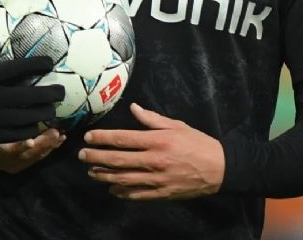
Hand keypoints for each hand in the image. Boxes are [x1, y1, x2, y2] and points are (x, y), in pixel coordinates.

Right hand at [0, 38, 62, 144]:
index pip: (19, 68)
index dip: (37, 64)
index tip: (50, 62)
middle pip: (31, 95)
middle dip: (50, 92)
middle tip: (61, 90)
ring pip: (28, 116)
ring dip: (44, 112)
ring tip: (52, 109)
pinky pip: (17, 134)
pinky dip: (30, 130)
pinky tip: (36, 127)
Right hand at [0, 127, 65, 172]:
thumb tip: (5, 97)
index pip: (7, 150)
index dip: (19, 146)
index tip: (30, 142)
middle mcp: (7, 161)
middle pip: (27, 154)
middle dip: (43, 143)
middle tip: (55, 132)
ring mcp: (17, 164)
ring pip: (36, 156)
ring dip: (50, 145)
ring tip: (60, 134)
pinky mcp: (24, 163)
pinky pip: (39, 156)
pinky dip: (50, 147)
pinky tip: (60, 138)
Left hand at [77, 103, 223, 199]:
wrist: (220, 169)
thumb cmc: (197, 144)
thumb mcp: (176, 125)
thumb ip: (152, 119)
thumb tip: (133, 108)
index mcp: (157, 141)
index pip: (123, 139)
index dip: (102, 138)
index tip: (88, 137)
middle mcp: (154, 160)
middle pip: (118, 160)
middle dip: (96, 157)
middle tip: (82, 155)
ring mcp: (157, 179)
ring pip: (123, 179)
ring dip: (104, 176)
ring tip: (91, 172)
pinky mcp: (162, 194)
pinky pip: (137, 195)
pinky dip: (122, 193)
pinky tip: (111, 189)